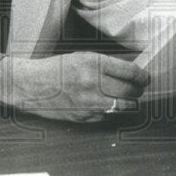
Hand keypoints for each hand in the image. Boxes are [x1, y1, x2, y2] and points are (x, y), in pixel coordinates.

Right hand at [0, 52, 148, 122]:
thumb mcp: (81, 58)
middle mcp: (93, 82)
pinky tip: (107, 106)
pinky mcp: (84, 116)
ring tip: (128, 99)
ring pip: (123, 107)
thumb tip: (130, 73)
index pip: (130, 72)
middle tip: (138, 89)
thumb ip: (105, 65)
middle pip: (130, 91)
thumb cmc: (55, 70)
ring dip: (129, 103)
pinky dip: (111, 112)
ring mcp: (89, 101)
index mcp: (93, 63)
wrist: (31, 86)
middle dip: (138, 91)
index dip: (142, 77)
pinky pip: (108, 116)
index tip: (145, 78)